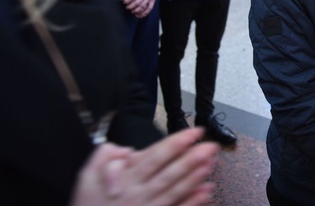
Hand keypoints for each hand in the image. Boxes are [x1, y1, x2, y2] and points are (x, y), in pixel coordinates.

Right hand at [71, 128, 217, 205]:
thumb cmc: (88, 203)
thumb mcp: (87, 175)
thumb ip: (105, 156)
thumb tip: (127, 151)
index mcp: (125, 178)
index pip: (156, 156)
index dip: (177, 142)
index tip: (195, 132)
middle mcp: (138, 193)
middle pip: (170, 172)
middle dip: (193, 157)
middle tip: (211, 146)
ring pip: (176, 190)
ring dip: (196, 176)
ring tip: (212, 163)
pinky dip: (193, 201)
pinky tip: (206, 190)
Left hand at [123, 0, 160, 17]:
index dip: (127, 1)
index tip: (124, 2)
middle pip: (137, 3)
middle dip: (130, 7)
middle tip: (127, 8)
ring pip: (142, 7)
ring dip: (136, 11)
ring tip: (132, 11)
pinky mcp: (153, 1)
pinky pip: (149, 8)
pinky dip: (145, 13)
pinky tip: (140, 15)